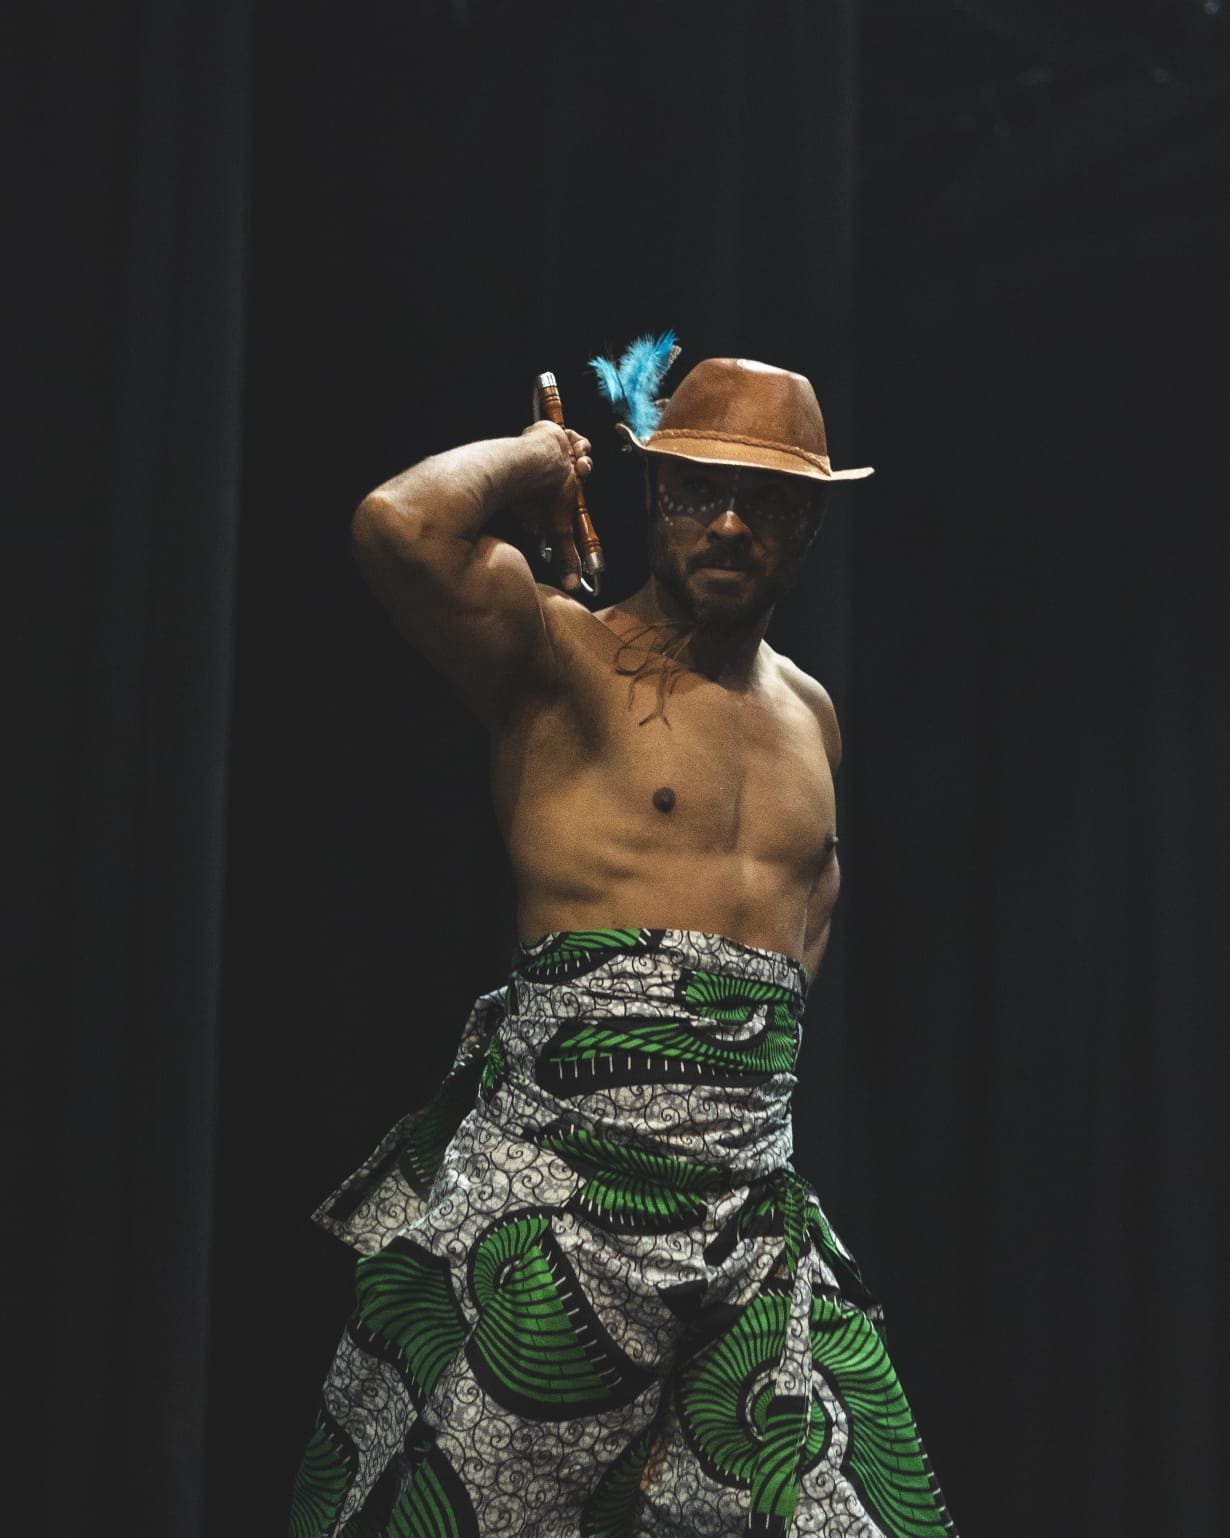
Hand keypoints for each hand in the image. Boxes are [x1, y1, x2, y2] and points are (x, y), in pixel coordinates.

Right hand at [519, 421, 592, 593]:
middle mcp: (549, 472)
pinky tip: (574, 451)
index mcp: (550, 491)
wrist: (533, 464)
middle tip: (579, 478)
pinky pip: (574, 437)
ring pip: (576, 454)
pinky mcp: (552, 435)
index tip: (574, 497)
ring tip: (576, 465)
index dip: (574, 496)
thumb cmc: (541, 498)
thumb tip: (572, 587)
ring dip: (582, 461)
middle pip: (574, 473)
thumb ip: (565, 556)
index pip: (568, 493)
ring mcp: (551, 453)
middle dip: (581, 475)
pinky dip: (579, 444)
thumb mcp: (560, 530)